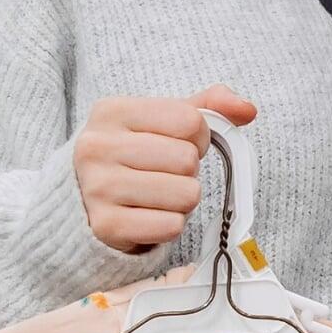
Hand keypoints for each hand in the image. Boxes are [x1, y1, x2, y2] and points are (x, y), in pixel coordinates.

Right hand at [74, 84, 256, 252]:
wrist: (83, 197)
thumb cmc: (134, 153)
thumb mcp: (163, 120)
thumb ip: (208, 106)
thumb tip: (248, 109)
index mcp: (112, 111)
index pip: (190, 120)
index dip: (198, 136)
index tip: (178, 143)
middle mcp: (97, 147)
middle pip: (188, 159)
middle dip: (189, 170)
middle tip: (166, 173)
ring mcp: (97, 187)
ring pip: (185, 194)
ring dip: (183, 199)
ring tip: (159, 194)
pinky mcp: (105, 226)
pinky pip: (171, 226)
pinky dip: (171, 224)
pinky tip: (150, 214)